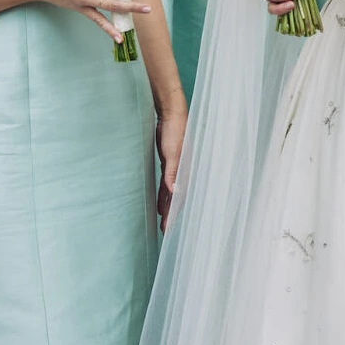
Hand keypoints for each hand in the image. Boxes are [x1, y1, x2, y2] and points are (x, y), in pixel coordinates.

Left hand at [155, 98, 186, 229]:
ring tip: (162, 222)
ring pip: (170, 193)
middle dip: (171, 214)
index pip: (179, 197)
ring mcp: (175, 168)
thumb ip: (174, 172)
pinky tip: (158, 203)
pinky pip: (165, 184)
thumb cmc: (175, 131)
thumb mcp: (173, 152)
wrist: (171, 113)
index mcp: (185, 171)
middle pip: (176, 198)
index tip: (168, 227)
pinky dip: (162, 195)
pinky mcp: (168, 163)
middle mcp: (182, 172)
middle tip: (164, 231)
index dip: (174, 212)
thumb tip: (174, 191)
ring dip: (167, 206)